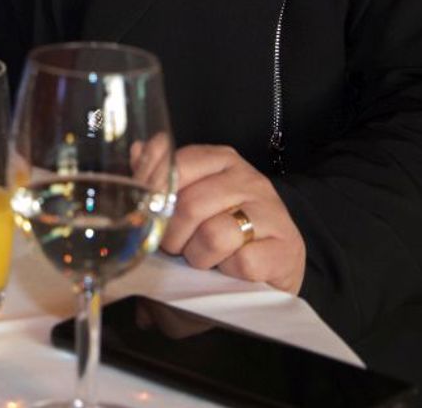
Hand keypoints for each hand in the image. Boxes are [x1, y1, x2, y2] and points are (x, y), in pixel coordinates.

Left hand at [159, 144, 304, 295]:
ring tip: (202, 258)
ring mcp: (271, 213)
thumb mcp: (192, 198)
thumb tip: (137, 149)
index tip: (145, 213)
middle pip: (191, 205)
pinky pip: (242, 262)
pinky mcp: (285, 249)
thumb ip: (164, 176)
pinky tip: (231, 270)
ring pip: (214, 235)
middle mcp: (249, 180)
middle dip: (172, 235)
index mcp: (223, 160)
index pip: (179, 165)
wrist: (277, 263)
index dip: (155, 193)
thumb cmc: (224, 229)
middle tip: (174, 247)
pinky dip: (229, 272)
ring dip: (198, 256)